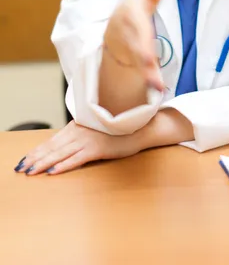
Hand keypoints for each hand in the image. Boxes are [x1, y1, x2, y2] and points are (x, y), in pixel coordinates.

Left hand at [14, 109, 193, 176]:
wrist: (139, 128)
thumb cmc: (117, 131)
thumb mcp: (95, 131)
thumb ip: (81, 135)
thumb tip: (67, 145)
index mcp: (78, 126)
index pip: (53, 140)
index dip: (37, 150)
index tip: (25, 159)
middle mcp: (80, 132)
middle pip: (53, 146)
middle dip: (36, 158)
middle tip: (21, 168)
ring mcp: (88, 140)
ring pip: (60, 153)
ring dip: (44, 163)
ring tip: (31, 171)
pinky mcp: (97, 149)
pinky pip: (76, 159)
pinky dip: (64, 165)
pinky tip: (53, 171)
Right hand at [103, 0, 178, 91]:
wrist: (113, 24)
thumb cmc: (135, 6)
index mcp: (130, 15)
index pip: (137, 26)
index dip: (141, 38)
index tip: (147, 54)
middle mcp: (128, 33)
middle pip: (135, 47)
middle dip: (142, 60)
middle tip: (151, 69)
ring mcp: (129, 48)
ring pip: (138, 62)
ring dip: (147, 74)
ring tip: (158, 86)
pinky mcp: (134, 59)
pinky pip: (142, 70)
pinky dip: (150, 79)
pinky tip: (158, 89)